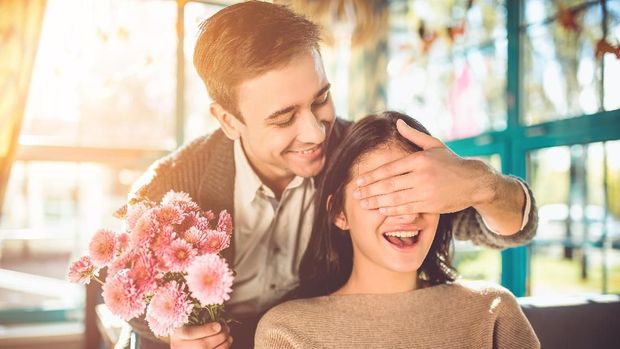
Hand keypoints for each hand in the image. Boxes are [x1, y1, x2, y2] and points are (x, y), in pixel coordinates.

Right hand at [170, 322, 232, 348]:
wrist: (178, 346)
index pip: (189, 333)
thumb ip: (196, 316)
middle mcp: (179, 347)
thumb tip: (213, 310)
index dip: (206, 330)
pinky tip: (226, 344)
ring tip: (228, 336)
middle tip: (227, 328)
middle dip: (219, 336)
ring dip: (224, 344)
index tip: (218, 325)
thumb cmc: (184, 328)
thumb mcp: (185, 321)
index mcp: (176, 334)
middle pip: (202, 345)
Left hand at [353, 119, 495, 215]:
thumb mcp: (434, 145)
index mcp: (419, 160)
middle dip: (369, 190)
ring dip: (376, 201)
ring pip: (395, 198)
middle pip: (388, 185)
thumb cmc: (452, 162)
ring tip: (364, 204)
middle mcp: (421, 176)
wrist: (475, 182)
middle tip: (355, 194)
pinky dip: (392, 210)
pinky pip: (407, 208)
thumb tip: (397, 123)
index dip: (371, 176)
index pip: (389, 169)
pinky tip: (381, 209)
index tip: (358, 181)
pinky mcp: (431, 205)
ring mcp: (426, 192)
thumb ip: (413, 135)